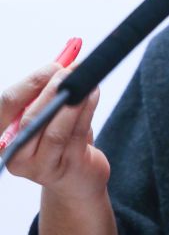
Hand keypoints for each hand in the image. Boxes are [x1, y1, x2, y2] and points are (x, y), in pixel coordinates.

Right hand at [1, 63, 108, 200]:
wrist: (76, 177)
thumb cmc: (59, 137)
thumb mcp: (47, 111)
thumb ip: (50, 87)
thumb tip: (68, 57)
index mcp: (3, 134)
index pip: (8, 103)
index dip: (31, 82)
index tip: (54, 66)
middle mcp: (15, 154)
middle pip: (30, 119)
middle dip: (53, 90)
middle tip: (71, 71)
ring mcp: (39, 167)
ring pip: (55, 131)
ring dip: (73, 101)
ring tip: (86, 82)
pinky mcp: (65, 171)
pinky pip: (75, 137)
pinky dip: (86, 111)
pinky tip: (93, 95)